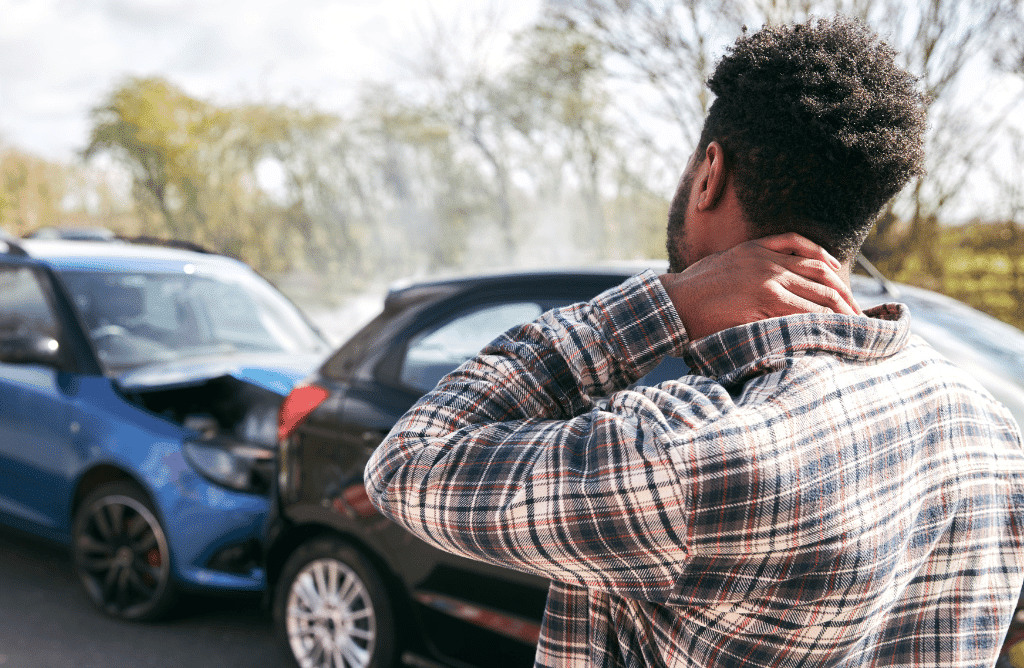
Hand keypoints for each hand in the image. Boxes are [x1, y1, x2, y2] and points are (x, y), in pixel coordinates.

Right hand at [659, 233, 860, 340]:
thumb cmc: (694, 289)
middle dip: (844, 296)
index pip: (810, 254)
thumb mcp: (724, 264)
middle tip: (858, 314)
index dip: (833, 274)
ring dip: (839, 311)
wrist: (674, 302)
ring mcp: (767, 280)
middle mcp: (768, 261)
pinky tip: (831, 329)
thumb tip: (772, 280)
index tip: (844, 291)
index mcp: (759, 248)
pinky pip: (801, 310)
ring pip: (817, 294)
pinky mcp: (763, 301)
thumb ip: (751, 264)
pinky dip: (819, 320)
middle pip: (822, 274)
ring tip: (854, 326)